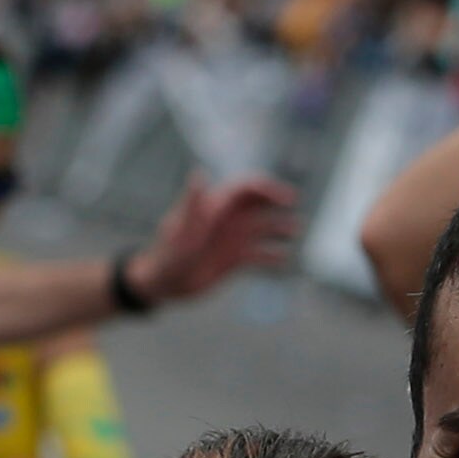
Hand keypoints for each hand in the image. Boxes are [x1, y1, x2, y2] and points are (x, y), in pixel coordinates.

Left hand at [128, 174, 296, 305]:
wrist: (164, 283)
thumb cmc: (169, 253)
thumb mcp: (182, 228)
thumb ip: (193, 202)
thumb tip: (199, 174)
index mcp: (216, 207)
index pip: (246, 189)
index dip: (267, 188)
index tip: (284, 198)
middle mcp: (227, 220)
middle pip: (258, 204)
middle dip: (277, 202)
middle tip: (294, 207)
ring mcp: (232, 240)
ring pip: (262, 228)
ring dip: (279, 227)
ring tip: (294, 230)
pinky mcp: (234, 260)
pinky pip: (258, 255)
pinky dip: (272, 256)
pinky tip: (283, 259)